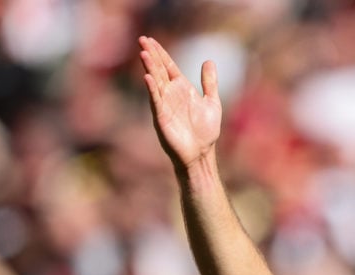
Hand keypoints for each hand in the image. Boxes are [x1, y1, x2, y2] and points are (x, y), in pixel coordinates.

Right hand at [138, 36, 221, 171]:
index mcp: (182, 89)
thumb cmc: (206, 131)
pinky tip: (148, 78)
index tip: (151, 39)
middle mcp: (170, 95)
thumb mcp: (212, 102)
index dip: (161, 53)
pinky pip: (156, 101)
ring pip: (155, 83)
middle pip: (159, 70)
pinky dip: (152, 90)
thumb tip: (209, 61)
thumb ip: (209, 82)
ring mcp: (165, 105)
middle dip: (151, 55)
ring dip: (149, 69)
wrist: (202, 154)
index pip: (168, 66)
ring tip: (144, 53)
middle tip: (142, 39)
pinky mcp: (162, 118)